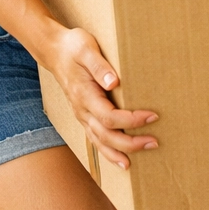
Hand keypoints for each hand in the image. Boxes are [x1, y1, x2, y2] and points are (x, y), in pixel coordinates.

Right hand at [47, 26, 156, 170]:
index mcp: (84, 95)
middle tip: (153, 142)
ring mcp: (82, 115)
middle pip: (106, 135)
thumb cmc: (73, 47)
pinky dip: (108, 152)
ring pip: (99, 142)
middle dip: (130, 143)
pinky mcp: (84, 116)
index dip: (131, 120)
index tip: (152, 116)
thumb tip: (114, 82)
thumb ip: (100, 66)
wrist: (54, 51)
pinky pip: (95, 139)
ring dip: (118, 153)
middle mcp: (82, 110)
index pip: (109, 116)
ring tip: (136, 162)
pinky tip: (120, 159)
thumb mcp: (86, 49)